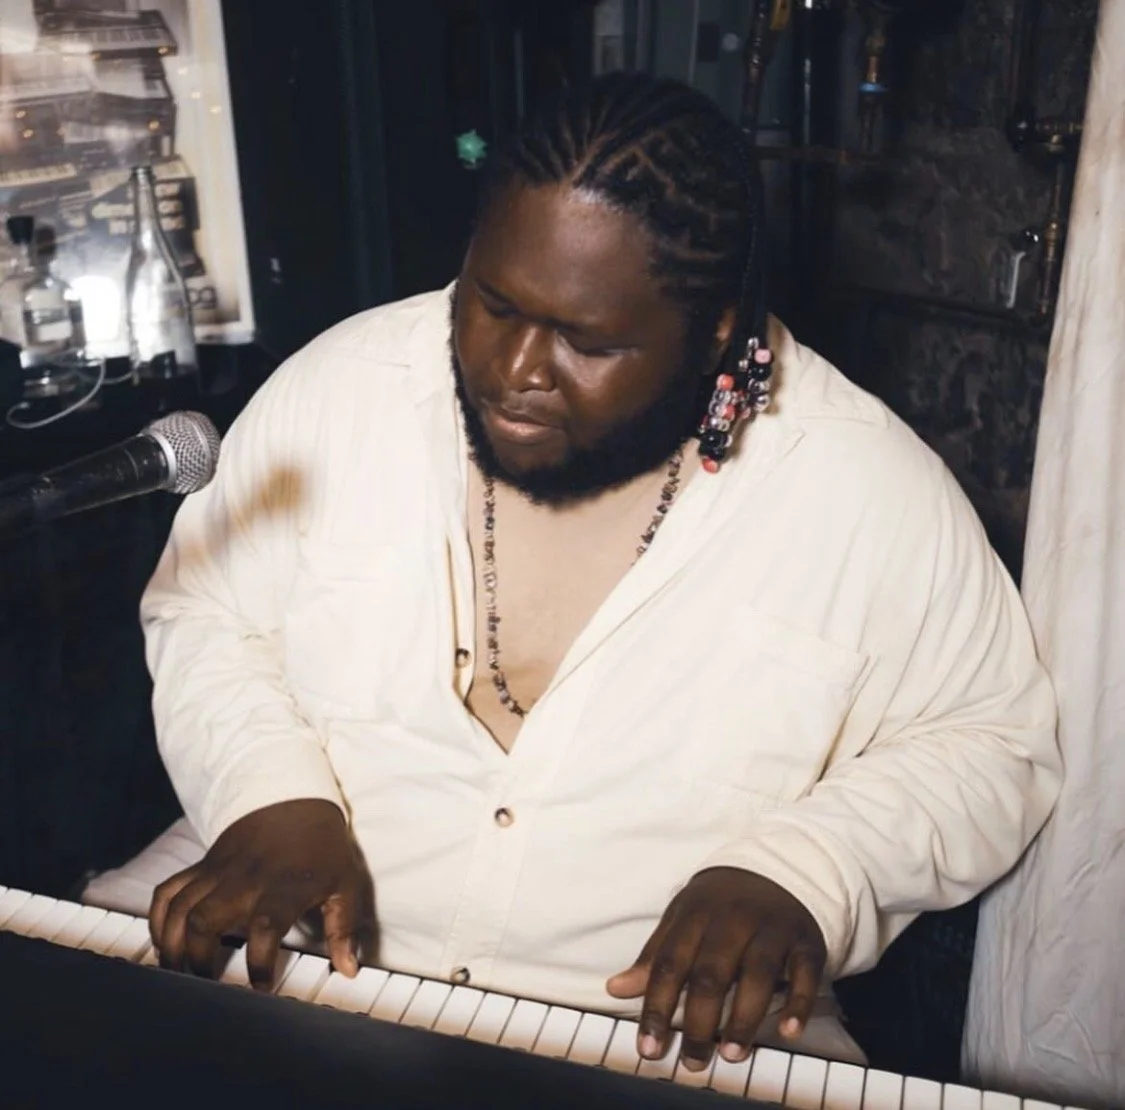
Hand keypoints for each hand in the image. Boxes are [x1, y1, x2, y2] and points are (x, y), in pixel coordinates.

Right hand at [150, 799, 373, 989]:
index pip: (265, 928)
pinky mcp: (202, 866)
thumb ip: (344, 929)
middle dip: (198, 961)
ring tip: (181, 976)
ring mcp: (218, 872)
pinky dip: (158, 920)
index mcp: (283, 886)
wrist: (295, 799)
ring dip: (173, 947)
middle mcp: (245, 880)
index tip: (260, 988)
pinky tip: (165, 945)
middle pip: (203, 922)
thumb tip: (348, 970)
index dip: (259, 963)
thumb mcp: (346, 884)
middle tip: (208, 987)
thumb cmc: (322, 849)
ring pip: (178, 910)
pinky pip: (166, 892)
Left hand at [606, 867, 825, 1070]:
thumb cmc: (721, 902)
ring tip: (731, 1055)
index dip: (657, 1006)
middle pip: (712, 974)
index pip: (671, 963)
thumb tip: (615, 989)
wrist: (777, 868)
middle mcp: (734, 919)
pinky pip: (805, 974)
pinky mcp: (806, 941)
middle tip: (692, 1062)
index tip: (648, 1046)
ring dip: (743, 1018)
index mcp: (697, 913)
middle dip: (700, 1023)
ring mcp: (773, 929)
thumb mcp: (683, 917)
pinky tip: (787, 1032)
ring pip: (758, 974)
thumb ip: (655, 955)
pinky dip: (798, 1004)